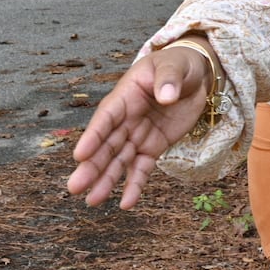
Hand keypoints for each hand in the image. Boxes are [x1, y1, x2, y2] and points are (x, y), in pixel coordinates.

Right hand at [66, 39, 214, 208]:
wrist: (195, 76)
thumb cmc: (178, 65)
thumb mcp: (174, 65)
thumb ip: (169, 79)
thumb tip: (167, 95)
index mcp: (125, 96)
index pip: (106, 118)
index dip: (93, 136)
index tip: (79, 155)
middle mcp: (126, 119)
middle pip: (106, 145)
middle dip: (91, 166)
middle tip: (75, 188)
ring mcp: (138, 135)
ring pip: (118, 161)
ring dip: (106, 181)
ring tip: (92, 202)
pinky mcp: (152, 147)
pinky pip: (142, 168)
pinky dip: (135, 185)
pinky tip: (126, 204)